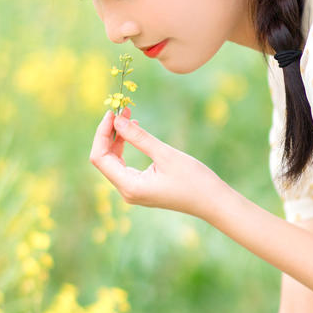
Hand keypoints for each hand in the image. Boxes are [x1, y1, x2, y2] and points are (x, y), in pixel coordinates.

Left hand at [89, 109, 225, 218]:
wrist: (213, 202)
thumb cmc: (194, 179)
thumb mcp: (165, 154)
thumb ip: (138, 137)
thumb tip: (117, 120)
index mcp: (129, 186)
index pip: (99, 157)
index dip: (101, 133)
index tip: (112, 113)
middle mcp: (127, 191)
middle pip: (103, 159)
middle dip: (108, 134)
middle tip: (122, 110)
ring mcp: (133, 191)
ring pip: (113, 162)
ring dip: (117, 139)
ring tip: (128, 116)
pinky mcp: (141, 188)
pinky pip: (123, 166)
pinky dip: (125, 148)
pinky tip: (133, 132)